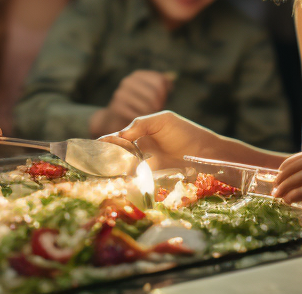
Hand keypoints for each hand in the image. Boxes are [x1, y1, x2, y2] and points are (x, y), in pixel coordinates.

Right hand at [99, 110, 223, 169]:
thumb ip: (140, 124)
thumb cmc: (186, 132)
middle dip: (107, 158)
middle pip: (118, 154)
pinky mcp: (154, 179)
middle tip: (95, 162)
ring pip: (125, 168)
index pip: (118, 138)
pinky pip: (137, 181)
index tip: (93, 147)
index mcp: (141, 134)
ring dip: (115, 171)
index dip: (106, 142)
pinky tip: (121, 181)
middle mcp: (142, 150)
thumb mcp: (163, 120)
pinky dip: (128, 181)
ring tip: (103, 173)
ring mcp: (147, 166)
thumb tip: (120, 136)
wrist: (207, 153)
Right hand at [108, 70, 172, 121]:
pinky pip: (138, 115)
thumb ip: (162, 84)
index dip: (164, 94)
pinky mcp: (117, 107)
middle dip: (158, 105)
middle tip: (155, 112)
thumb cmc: (138, 106)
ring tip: (148, 117)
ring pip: (147, 106)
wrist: (114, 119)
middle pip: (154, 93)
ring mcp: (121, 93)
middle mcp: (128, 81)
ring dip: (151, 115)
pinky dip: (142, 121)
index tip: (161, 102)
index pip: (160, 81)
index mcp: (138, 75)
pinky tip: (140, 122)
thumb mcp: (150, 93)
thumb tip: (173, 76)